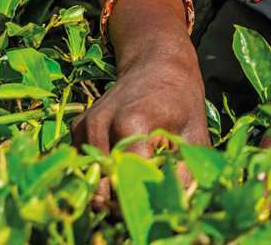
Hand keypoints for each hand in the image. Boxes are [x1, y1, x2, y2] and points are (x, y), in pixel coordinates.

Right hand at [69, 42, 209, 202]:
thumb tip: (171, 206)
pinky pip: (86, 166)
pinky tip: (122, 161)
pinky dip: (101, 174)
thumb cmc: (180, 99)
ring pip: (91, 181)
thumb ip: (183, 173)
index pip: (127, 182)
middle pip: (103, 187)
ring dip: (111, 189)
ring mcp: (84, 127)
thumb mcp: (193, 134)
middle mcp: (99, 126)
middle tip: (147, 192)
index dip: (143, 197)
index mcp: (130, 124)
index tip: (158, 195)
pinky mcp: (77, 130)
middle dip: (124, 201)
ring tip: (137, 175)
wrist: (155, 64)